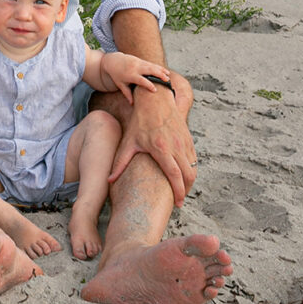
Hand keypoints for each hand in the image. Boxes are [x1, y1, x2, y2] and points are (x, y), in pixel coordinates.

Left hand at [105, 52, 169, 102]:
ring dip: (161, 71)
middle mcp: (135, 68)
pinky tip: (165, 71)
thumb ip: (127, 94)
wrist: (113, 61)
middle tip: (167, 81)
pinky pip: (151, 63)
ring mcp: (138, 63)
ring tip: (168, 77)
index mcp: (130, 75)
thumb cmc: (117, 75)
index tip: (155, 90)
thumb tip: (132, 104)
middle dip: (159, 75)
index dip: (148, 85)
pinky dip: (159, 67)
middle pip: (149, 71)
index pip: (141, 80)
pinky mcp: (140, 60)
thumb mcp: (120, 85)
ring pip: (152, 66)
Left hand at [107, 83, 195, 205]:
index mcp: (162, 148)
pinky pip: (194, 159)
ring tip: (180, 190)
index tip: (177, 203)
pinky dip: (191, 170)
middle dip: (186, 190)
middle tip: (178, 200)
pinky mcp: (188, 139)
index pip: (175, 176)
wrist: (156, 100)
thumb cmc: (140, 120)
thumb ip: (120, 162)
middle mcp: (176, 146)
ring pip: (193, 168)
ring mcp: (184, 142)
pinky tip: (183, 176)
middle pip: (189, 175)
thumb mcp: (129, 141)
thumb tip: (109, 180)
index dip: (178, 192)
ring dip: (189, 181)